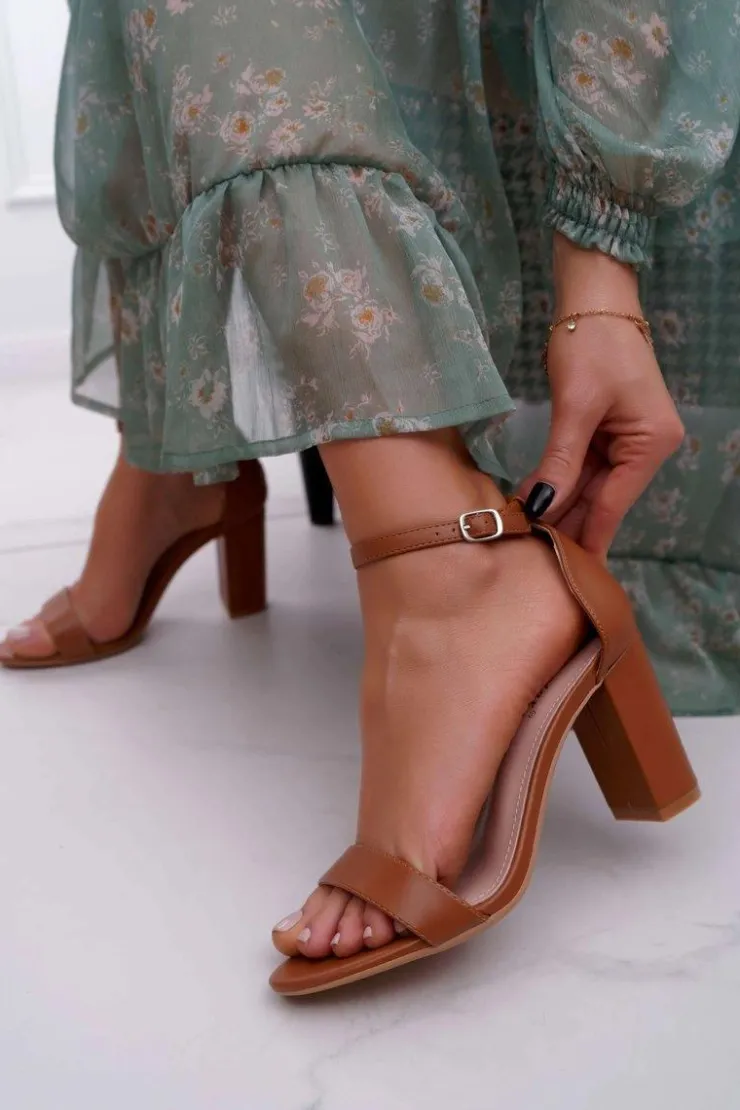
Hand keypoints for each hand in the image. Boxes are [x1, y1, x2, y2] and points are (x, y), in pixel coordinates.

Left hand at [518, 235, 683, 558]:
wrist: (593, 299)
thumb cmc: (591, 344)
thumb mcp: (575, 405)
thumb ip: (561, 460)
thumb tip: (543, 507)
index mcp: (651, 443)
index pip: (612, 504)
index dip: (585, 537)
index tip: (564, 574)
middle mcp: (645, 447)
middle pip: (601, 499)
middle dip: (566, 524)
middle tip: (529, 557)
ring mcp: (626, 441)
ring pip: (588, 486)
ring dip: (557, 505)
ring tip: (524, 535)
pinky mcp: (606, 432)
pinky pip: (581, 467)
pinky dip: (557, 481)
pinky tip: (532, 501)